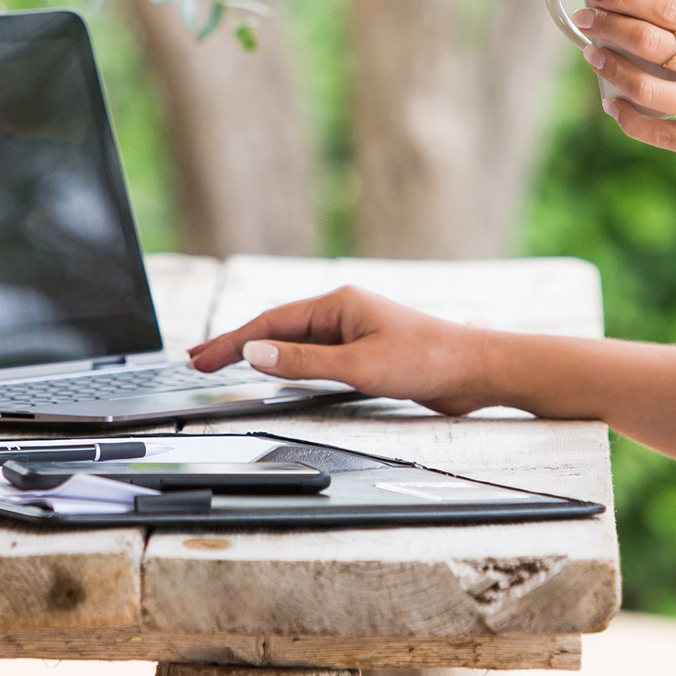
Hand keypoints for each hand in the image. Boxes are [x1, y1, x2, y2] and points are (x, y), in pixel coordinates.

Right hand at [186, 287, 504, 414]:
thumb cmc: (428, 360)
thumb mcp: (359, 366)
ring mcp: (352, 330)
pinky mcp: (365, 349)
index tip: (200, 358)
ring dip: (258, 353)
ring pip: (293, 341)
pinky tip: (276, 371)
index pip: (270, 325)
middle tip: (198, 360)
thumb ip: (304, 363)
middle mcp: (342, 312)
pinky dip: (286, 362)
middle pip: (276, 328)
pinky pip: (313, 354)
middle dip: (235, 344)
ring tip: (225, 363)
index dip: (231, 342)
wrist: (477, 369)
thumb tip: (256, 355)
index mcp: (337, 304)